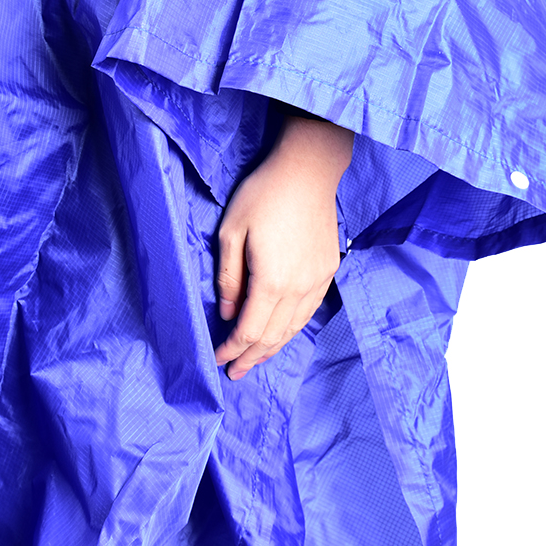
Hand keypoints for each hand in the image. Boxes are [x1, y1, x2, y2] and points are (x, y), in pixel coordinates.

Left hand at [214, 115, 352, 379]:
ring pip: (293, 328)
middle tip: (234, 373)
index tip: (218, 359)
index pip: (249, 329)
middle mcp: (298, 289)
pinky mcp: (327, 271)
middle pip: (273, 336)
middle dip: (251, 357)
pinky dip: (291, 329)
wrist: (307, 172)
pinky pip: (308, 312)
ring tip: (255, 360)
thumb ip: (228, 277)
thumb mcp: (230, 232)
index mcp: (271, 281)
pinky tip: (281, 334)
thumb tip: (226, 312)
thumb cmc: (261, 196)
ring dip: (272, 348)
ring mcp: (317, 281)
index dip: (233, 348)